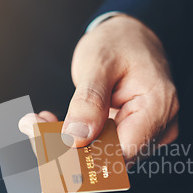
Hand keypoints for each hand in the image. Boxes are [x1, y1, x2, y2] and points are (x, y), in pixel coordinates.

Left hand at [19, 15, 178, 163]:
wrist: (129, 36)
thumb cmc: (119, 42)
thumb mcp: (99, 63)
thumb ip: (89, 101)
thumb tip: (77, 138)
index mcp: (159, 107)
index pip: (123, 150)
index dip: (86, 155)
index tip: (50, 144)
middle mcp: (158, 126)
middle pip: (110, 157)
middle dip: (68, 148)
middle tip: (33, 126)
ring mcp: (144, 133)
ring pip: (101, 155)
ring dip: (66, 143)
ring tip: (38, 122)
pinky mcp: (127, 135)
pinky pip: (99, 146)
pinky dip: (73, 137)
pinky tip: (51, 124)